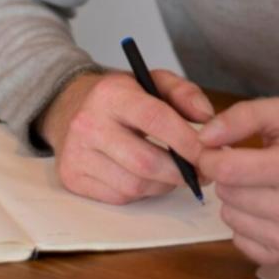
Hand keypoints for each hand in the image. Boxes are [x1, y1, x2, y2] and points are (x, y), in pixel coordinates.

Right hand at [35, 69, 214, 204]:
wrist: (68, 107)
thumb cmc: (118, 97)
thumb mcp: (151, 81)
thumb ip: (184, 93)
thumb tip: (208, 118)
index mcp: (110, 94)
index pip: (155, 119)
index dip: (187, 140)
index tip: (209, 152)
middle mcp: (88, 123)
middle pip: (145, 161)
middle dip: (180, 172)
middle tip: (200, 171)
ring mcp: (76, 153)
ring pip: (133, 185)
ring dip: (163, 184)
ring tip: (175, 173)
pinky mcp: (73, 177)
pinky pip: (119, 197)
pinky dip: (141, 192)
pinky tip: (147, 177)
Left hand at [196, 97, 278, 263]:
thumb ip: (242, 116)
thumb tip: (205, 137)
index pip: (228, 169)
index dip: (211, 157)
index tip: (215, 151)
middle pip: (227, 192)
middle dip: (229, 176)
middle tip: (249, 167)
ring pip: (230, 217)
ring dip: (237, 200)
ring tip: (262, 188)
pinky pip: (239, 240)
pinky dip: (246, 225)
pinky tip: (266, 210)